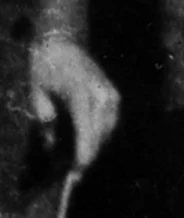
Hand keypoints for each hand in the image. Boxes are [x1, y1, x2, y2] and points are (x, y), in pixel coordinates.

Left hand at [27, 37, 117, 172]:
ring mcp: (111, 95)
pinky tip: (89, 144)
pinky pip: (110, 122)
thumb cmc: (45, 67)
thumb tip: (53, 147)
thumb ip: (45, 121)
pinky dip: (101, 136)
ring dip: (96, 147)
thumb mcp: (36, 94)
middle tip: (76, 174)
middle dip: (90, 156)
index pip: (87, 131)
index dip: (84, 155)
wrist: (62, 43)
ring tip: (82, 162)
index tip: (77, 173)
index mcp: (81, 94)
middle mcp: (102, 96)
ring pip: (108, 130)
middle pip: (101, 135)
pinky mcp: (113, 96)